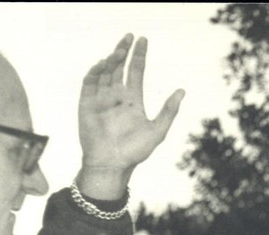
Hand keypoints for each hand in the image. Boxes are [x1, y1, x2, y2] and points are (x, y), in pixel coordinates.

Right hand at [76, 34, 184, 198]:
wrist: (112, 164)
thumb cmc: (134, 152)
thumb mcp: (157, 131)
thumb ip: (169, 111)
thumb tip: (182, 91)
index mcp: (133, 101)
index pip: (136, 72)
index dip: (139, 56)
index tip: (143, 40)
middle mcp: (116, 97)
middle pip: (120, 67)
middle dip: (124, 51)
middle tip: (130, 36)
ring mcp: (101, 99)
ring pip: (105, 72)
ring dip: (112, 59)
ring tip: (121, 49)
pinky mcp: (87, 104)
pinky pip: (90, 83)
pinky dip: (96, 72)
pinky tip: (104, 63)